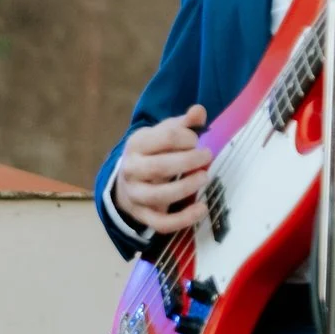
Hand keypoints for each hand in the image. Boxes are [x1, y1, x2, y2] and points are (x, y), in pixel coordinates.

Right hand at [112, 105, 210, 236]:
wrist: (126, 179)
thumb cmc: (152, 152)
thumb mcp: (162, 133)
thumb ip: (183, 124)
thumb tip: (199, 111)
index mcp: (136, 145)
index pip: (165, 137)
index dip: (187, 137)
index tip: (195, 140)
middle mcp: (131, 170)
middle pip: (160, 167)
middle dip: (189, 161)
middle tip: (207, 156)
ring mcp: (134, 195)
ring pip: (159, 196)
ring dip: (186, 187)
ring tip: (204, 177)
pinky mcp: (142, 215)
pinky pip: (161, 222)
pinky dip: (183, 219)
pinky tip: (202, 209)